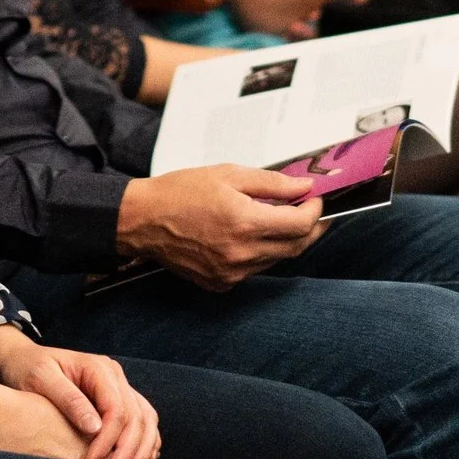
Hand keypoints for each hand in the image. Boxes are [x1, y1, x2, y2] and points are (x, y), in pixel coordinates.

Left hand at [0, 329, 162, 458]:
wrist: (24, 358)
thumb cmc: (29, 367)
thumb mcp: (41, 379)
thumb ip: (69, 400)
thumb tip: (94, 427)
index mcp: (97, 368)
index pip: (116, 409)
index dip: (109, 440)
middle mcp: (114, 375)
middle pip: (136, 416)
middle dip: (127, 449)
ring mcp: (118, 385)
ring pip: (146, 418)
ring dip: (142, 447)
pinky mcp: (117, 397)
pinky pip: (142, 418)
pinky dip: (146, 439)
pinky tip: (137, 458)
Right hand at [116, 164, 322, 289]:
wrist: (142, 220)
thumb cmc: (180, 192)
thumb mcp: (227, 175)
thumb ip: (271, 183)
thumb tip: (304, 188)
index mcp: (244, 223)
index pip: (300, 225)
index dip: (315, 211)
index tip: (316, 198)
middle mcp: (242, 254)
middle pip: (296, 247)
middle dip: (310, 228)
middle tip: (313, 211)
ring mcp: (232, 273)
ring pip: (277, 259)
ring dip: (286, 240)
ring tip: (279, 218)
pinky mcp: (222, 283)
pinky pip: (255, 269)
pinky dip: (261, 253)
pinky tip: (251, 235)